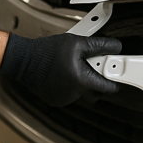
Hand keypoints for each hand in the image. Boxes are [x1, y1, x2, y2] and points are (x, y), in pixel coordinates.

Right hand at [0, 32, 120, 106]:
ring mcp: (64, 99)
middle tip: (95, 67)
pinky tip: (64, 73)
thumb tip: (116, 47)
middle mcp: (73, 94)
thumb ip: (100, 46)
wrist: (23, 59)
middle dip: (99, 81)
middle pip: (96, 93)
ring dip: (83, 82)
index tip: (118, 76)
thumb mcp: (78, 43)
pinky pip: (70, 94)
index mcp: (81, 81)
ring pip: (83, 93)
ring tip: (74, 66)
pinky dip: (71, 85)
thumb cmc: (47, 51)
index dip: (115, 81)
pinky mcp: (55, 100)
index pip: (108, 88)